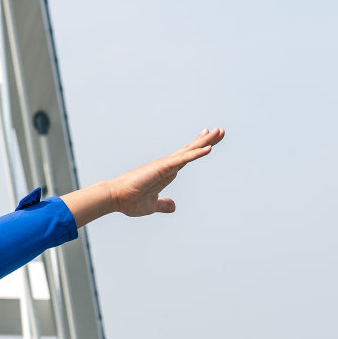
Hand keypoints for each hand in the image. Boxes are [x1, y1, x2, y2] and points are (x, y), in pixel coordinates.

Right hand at [62, 128, 224, 225]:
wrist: (117, 199)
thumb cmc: (131, 201)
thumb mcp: (153, 205)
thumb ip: (164, 204)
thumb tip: (173, 206)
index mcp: (166, 173)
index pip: (186, 158)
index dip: (198, 149)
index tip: (208, 142)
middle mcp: (167, 165)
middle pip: (191, 150)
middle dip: (207, 141)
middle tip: (221, 131)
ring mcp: (165, 164)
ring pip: (190, 150)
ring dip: (206, 142)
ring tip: (219, 132)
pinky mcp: (162, 167)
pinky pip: (183, 159)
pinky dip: (196, 153)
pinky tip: (208, 149)